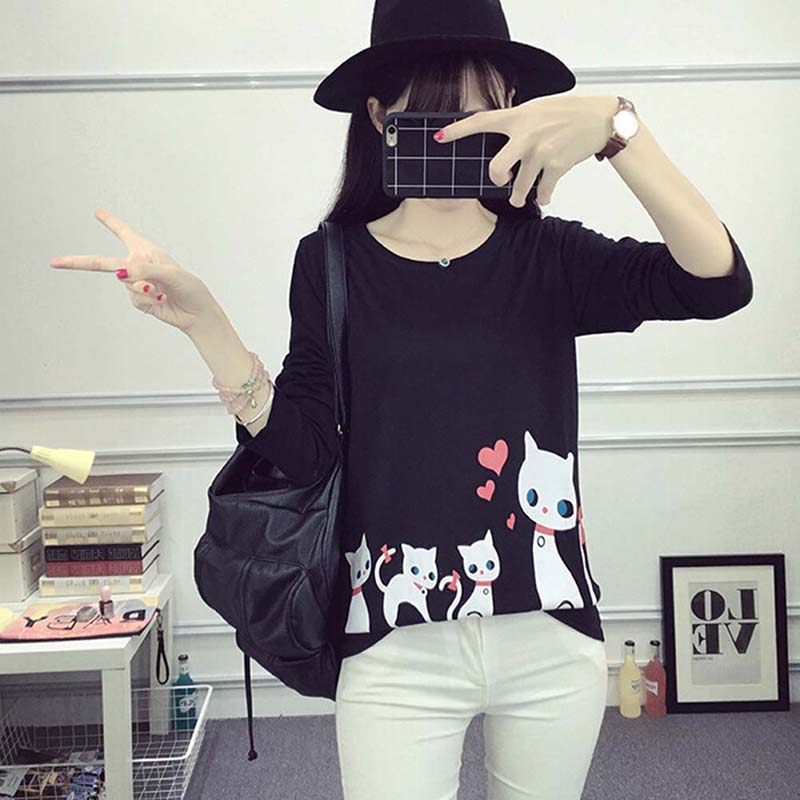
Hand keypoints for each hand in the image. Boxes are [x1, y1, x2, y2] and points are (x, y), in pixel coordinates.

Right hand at [49, 208, 219, 333]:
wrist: (197, 313)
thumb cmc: (190, 288)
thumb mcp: (171, 274)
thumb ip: (145, 270)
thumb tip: (121, 274)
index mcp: (148, 252)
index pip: (126, 234)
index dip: (111, 222)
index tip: (98, 212)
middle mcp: (139, 266)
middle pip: (103, 263)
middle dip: (79, 262)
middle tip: (54, 262)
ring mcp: (138, 284)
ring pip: (125, 284)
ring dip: (142, 288)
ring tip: (160, 290)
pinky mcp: (140, 301)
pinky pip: (132, 298)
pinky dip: (145, 298)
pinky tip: (160, 299)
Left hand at [434, 93, 618, 207]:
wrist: (600, 118)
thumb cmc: (567, 112)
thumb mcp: (537, 108)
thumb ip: (517, 122)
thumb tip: (500, 135)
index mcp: (518, 117)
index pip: (481, 122)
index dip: (457, 130)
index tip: (439, 137)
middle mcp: (526, 135)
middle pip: (497, 169)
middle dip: (497, 180)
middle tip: (502, 181)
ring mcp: (541, 152)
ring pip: (519, 187)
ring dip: (518, 196)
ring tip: (518, 196)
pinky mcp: (556, 166)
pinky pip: (542, 191)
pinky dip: (542, 196)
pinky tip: (544, 194)